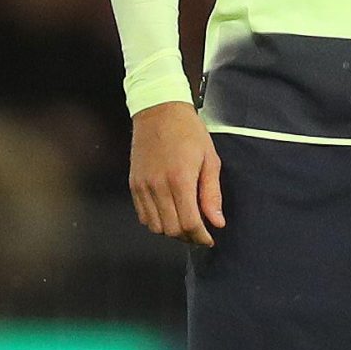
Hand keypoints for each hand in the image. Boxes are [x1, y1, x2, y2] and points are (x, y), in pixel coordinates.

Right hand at [129, 101, 223, 247]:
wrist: (159, 111)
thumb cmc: (187, 131)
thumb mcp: (210, 159)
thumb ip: (212, 194)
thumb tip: (217, 221)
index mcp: (180, 179)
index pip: (189, 223)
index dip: (201, 237)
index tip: (209, 238)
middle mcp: (158, 186)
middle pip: (171, 230)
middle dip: (188, 237)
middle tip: (199, 233)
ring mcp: (143, 186)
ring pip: (155, 227)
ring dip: (171, 231)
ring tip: (184, 223)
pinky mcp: (134, 184)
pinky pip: (143, 215)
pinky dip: (156, 221)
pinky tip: (168, 213)